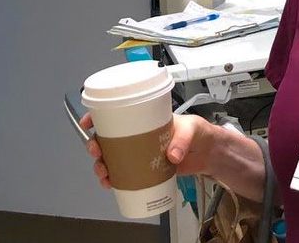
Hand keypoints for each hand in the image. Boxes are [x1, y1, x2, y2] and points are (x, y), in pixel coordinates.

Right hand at [81, 113, 217, 188]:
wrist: (209, 153)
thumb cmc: (200, 134)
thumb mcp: (193, 130)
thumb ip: (183, 141)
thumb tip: (172, 155)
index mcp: (147, 120)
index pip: (118, 114)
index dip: (98, 117)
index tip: (88, 123)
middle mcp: (139, 136)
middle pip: (108, 139)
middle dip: (95, 145)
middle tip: (96, 152)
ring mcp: (141, 153)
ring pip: (112, 158)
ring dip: (101, 165)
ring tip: (103, 173)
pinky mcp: (146, 169)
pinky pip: (124, 173)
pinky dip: (113, 179)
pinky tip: (110, 184)